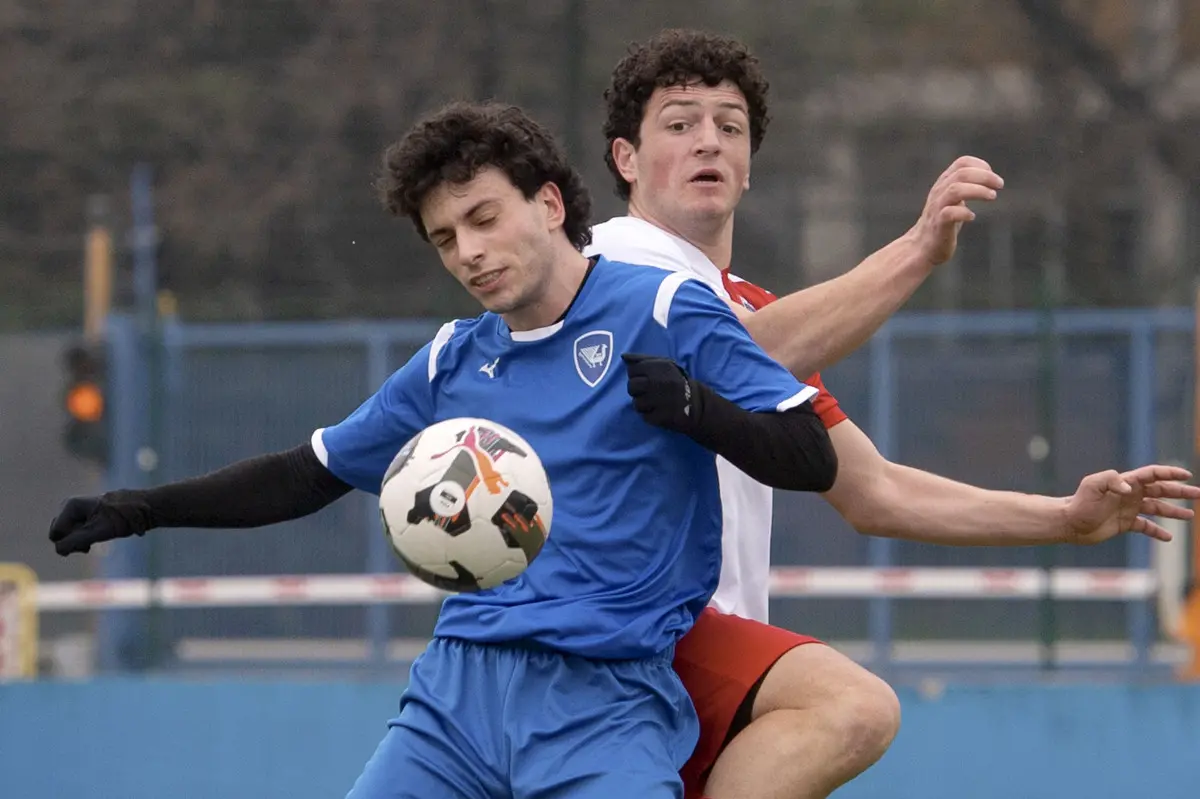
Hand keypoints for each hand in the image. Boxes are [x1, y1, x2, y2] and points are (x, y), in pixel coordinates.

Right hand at [49, 493, 146, 555]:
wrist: (142, 509)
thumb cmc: (121, 518)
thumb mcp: (97, 531)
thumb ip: (75, 541)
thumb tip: (58, 550)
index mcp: (70, 505)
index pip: (55, 535)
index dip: (70, 543)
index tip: (87, 544)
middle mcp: (69, 506)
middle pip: (59, 535)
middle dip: (73, 542)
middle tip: (91, 544)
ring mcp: (76, 511)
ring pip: (67, 535)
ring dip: (80, 542)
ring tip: (95, 539)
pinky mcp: (83, 517)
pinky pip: (75, 534)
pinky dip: (84, 539)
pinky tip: (95, 538)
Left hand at [622, 353, 698, 432]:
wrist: (697, 403)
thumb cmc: (675, 382)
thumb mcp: (663, 364)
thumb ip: (642, 359)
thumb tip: (623, 356)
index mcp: (659, 367)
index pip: (632, 370)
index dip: (636, 376)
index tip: (645, 379)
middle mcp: (659, 382)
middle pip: (631, 387)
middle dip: (637, 391)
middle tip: (648, 393)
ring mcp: (661, 400)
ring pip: (636, 403)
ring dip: (643, 405)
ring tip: (655, 403)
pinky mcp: (662, 416)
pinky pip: (645, 417)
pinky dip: (650, 416)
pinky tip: (659, 411)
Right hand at [907, 156, 1003, 266]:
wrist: (922, 246)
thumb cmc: (944, 222)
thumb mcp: (953, 199)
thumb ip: (965, 186)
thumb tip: (992, 178)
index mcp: (944, 183)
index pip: (962, 163)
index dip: (981, 166)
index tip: (993, 178)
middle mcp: (939, 192)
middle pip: (961, 174)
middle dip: (984, 177)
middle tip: (999, 185)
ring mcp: (937, 208)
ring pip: (955, 190)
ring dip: (978, 191)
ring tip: (992, 196)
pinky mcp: (938, 225)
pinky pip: (949, 213)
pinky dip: (964, 213)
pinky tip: (972, 217)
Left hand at [1062, 465, 1199, 544]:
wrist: (1070, 523)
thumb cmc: (1080, 502)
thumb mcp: (1092, 486)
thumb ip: (1111, 481)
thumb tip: (1129, 488)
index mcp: (1126, 482)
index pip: (1152, 474)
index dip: (1170, 473)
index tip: (1187, 475)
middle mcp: (1130, 494)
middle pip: (1160, 490)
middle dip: (1180, 491)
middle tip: (1199, 494)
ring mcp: (1129, 509)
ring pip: (1157, 508)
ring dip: (1174, 511)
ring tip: (1190, 515)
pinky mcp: (1125, 524)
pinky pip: (1146, 527)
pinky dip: (1157, 531)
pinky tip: (1168, 537)